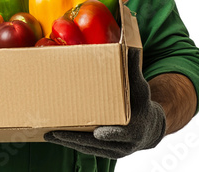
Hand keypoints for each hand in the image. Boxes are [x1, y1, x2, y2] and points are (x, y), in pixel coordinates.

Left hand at [44, 48, 165, 158]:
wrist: (149, 128)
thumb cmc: (142, 103)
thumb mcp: (140, 87)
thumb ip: (132, 69)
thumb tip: (130, 46)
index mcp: (134, 128)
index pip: (122, 133)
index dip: (111, 133)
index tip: (99, 133)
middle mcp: (123, 144)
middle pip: (97, 143)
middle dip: (76, 138)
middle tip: (57, 132)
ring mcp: (112, 151)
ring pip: (88, 148)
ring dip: (68, 142)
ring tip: (49, 134)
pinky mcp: (104, 152)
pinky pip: (85, 149)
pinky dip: (71, 143)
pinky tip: (55, 137)